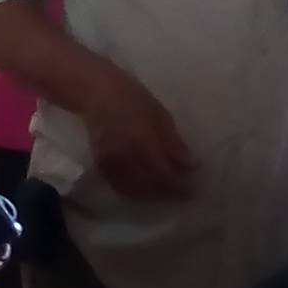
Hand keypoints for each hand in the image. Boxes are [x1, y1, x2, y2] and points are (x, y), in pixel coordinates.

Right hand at [76, 64, 198, 201]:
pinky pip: (120, 187)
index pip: (163, 173)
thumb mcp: (160, 114)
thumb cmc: (132, 98)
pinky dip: (135, 192)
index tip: (191, 189)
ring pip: (134, 190)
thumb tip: (189, 165)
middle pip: (149, 185)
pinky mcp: (101, 165)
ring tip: (165, 192)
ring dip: (152, 194)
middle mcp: (124, 155)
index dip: (178, 185)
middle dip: (167, 192)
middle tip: (181, 192)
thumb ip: (173, 142)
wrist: (96, 93)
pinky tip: (145, 189)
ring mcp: (110, 162)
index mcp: (142, 139)